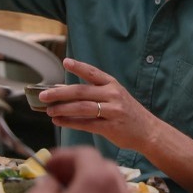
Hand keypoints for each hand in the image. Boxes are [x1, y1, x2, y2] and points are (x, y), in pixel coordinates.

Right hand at [22, 146, 131, 192]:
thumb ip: (43, 185)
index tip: (49, 165)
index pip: (84, 153)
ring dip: (89, 182)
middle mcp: (118, 187)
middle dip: (77, 168)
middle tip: (58, 176)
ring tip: (69, 191)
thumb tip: (49, 180)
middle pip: (99, 165)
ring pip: (109, 182)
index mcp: (98, 178)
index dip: (63, 156)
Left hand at [39, 58, 158, 150]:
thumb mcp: (115, 96)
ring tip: (49, 111)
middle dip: (60, 93)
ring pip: (82, 108)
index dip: (79, 67)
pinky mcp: (110, 127)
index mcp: (112, 84)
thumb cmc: (127, 112)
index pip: (93, 73)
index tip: (65, 62)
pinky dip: (70, 123)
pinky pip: (86, 124)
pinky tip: (59, 122)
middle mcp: (113, 95)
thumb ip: (93, 92)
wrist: (148, 130)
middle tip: (44, 95)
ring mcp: (112, 111)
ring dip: (62, 109)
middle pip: (81, 91)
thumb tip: (64, 90)